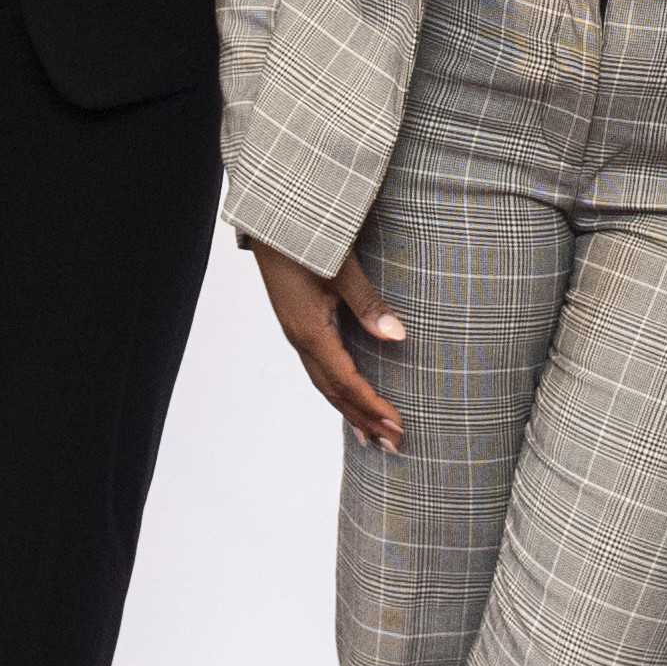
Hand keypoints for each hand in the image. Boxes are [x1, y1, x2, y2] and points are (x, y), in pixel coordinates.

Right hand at [246, 239, 404, 453]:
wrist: (268, 220)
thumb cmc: (305, 239)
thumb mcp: (342, 269)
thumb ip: (368, 303)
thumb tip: (397, 336)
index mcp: (310, 332)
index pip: (346, 381)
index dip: (372, 406)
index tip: (398, 426)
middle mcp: (300, 339)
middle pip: (333, 392)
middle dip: (363, 419)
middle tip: (392, 445)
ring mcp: (296, 333)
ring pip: (324, 383)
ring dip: (349, 410)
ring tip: (371, 436)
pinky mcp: (298, 324)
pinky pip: (319, 368)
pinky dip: (337, 390)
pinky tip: (347, 396)